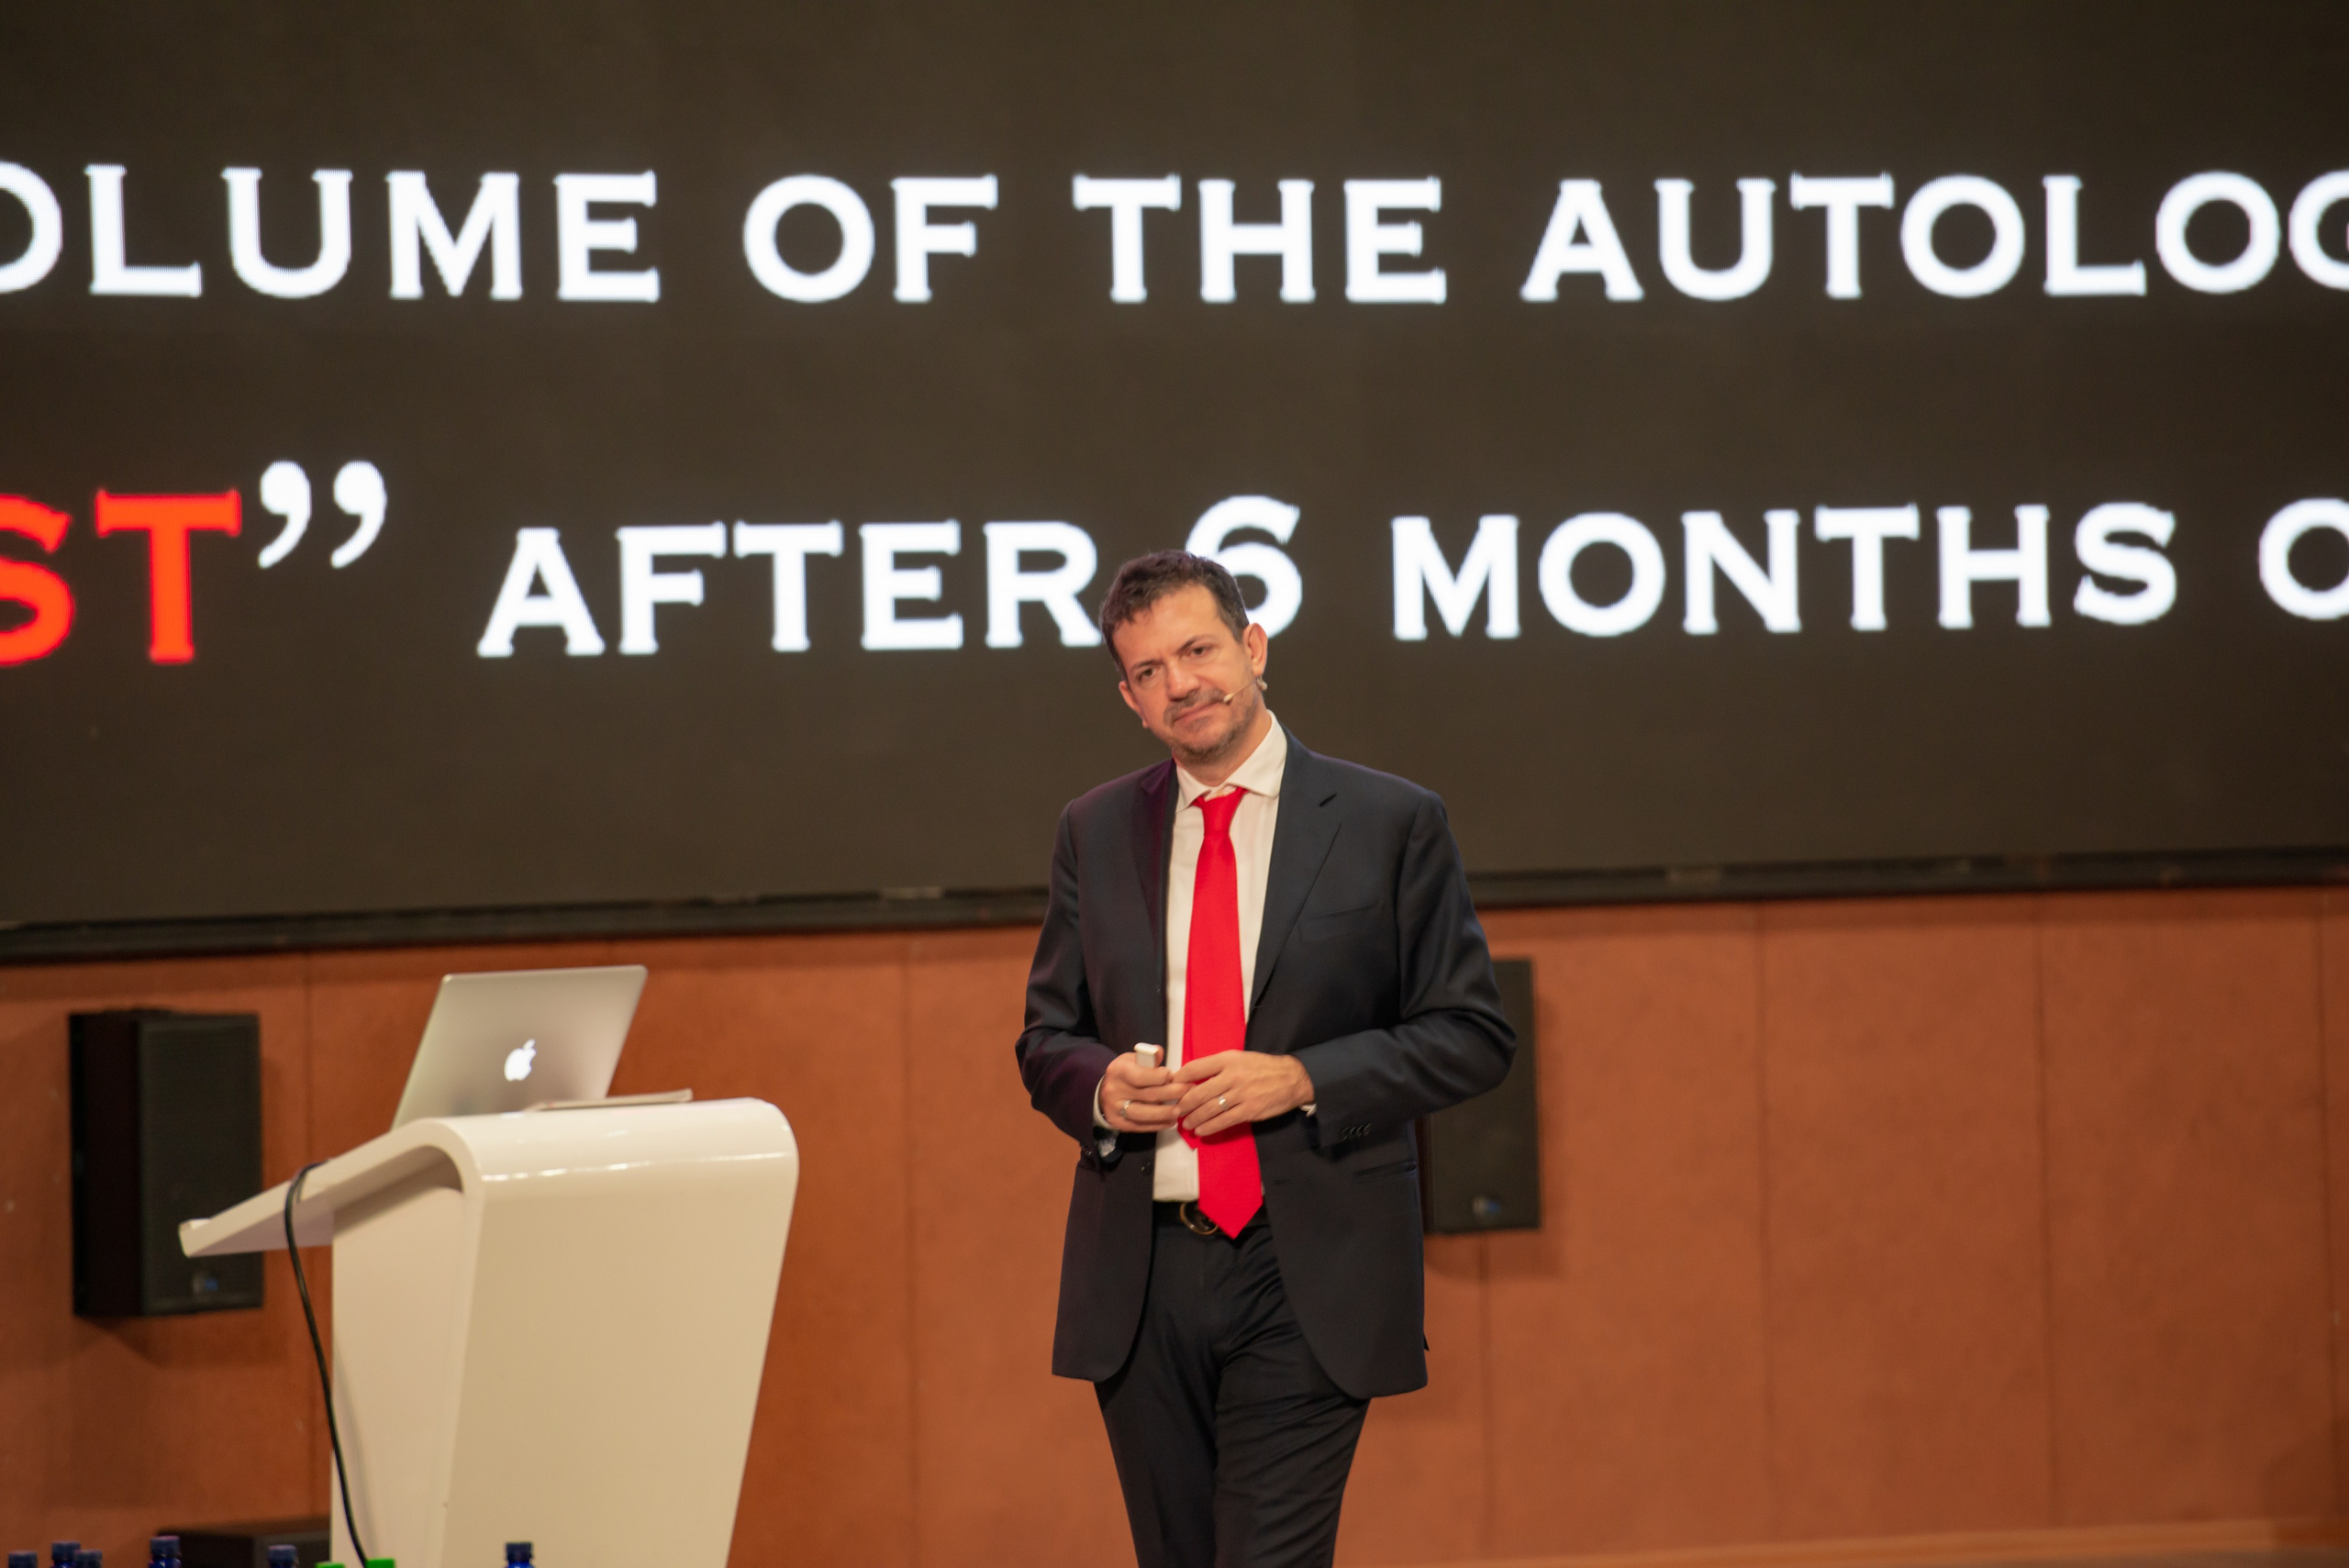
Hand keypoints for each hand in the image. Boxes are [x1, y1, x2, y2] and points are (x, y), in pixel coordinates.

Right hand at [1100, 1046, 1182, 1133]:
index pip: (1142, 1076)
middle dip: (1171, 1093)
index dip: (1160, 1076)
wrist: (1106, 1092)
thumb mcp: (1133, 1059)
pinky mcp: (1119, 1124)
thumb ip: (1148, 1057)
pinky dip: (1158, 1125)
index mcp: (1118, 1071)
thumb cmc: (1126, 1073)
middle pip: (1147, 1095)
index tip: (1173, 1075)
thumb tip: (1159, 1052)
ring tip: (1180, 1110)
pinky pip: (1141, 1127)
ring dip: (1165, 1112)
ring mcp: (1115, 1109)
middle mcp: (1114, 1091)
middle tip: (1188, 1090)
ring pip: (1144, 1114)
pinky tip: (1171, 1121)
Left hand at [1173, 1051, 1313, 1138]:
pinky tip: (1201, 1131)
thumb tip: (1193, 1078)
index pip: (1196, 1068)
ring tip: (1186, 1124)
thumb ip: (1218, 1066)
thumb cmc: (1262, 1067)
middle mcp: (1232, 1076)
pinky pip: (1223, 1121)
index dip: (1180, 1079)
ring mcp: (1240, 1094)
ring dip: (1193, 1119)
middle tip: (1176, 1111)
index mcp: (1228, 1059)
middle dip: (1183, 1104)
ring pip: (1209, 1109)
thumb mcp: (1239, 1058)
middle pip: (1198, 1092)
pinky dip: (1209, 1127)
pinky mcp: (1249, 1111)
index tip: (1171, 1087)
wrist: (1292, 1078)